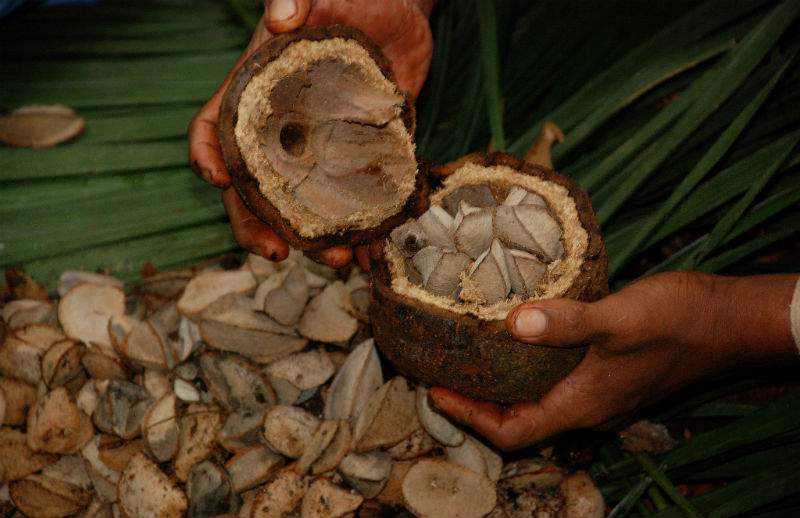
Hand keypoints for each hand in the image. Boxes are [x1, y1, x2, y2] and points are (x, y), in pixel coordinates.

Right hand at [188, 0, 433, 267]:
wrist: (405, 18)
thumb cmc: (356, 0)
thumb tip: (281, 15)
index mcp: (259, 96)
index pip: (216, 129)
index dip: (207, 155)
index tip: (216, 180)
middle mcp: (283, 133)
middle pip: (252, 189)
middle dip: (256, 226)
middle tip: (276, 252)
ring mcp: (320, 152)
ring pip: (302, 207)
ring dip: (312, 241)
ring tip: (336, 260)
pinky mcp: (357, 160)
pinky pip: (352, 203)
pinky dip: (361, 230)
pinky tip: (371, 250)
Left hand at [430, 272, 798, 450]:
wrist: (727, 320)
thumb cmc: (679, 322)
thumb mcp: (618, 319)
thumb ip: (566, 323)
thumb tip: (513, 324)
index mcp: (582, 405)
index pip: (511, 432)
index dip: (469, 417)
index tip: (435, 389)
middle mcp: (588, 408)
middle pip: (518, 421)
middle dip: (477, 402)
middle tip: (445, 370)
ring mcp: (600, 394)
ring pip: (537, 401)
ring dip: (502, 385)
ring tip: (471, 355)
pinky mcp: (609, 374)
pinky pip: (556, 383)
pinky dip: (529, 369)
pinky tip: (520, 338)